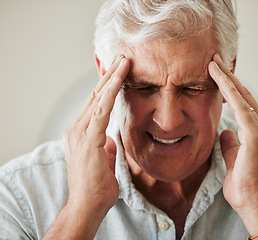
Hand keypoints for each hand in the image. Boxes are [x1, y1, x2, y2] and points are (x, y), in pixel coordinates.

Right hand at [60, 55, 129, 236]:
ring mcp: (80, 132)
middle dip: (109, 75)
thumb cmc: (96, 185)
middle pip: (95, 95)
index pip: (95, 103)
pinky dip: (111, 92)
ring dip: (112, 78)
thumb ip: (105, 145)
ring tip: (124, 61)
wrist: (87, 205)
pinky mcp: (88, 138)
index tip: (117, 70)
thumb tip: (110, 139)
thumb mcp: (103, 159)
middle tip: (122, 57)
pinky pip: (102, 110)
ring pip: (98, 98)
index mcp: (80, 132)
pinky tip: (120, 78)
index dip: (106, 86)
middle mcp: (76, 128)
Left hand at [208, 54, 257, 235]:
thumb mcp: (234, 160)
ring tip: (213, 62)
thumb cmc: (245, 186)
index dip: (230, 88)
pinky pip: (239, 105)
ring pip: (241, 96)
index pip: (243, 104)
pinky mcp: (256, 134)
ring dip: (227, 78)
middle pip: (243, 95)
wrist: (255, 204)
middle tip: (214, 60)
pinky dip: (228, 89)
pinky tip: (217, 77)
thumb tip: (225, 131)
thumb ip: (231, 144)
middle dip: (228, 77)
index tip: (217, 74)